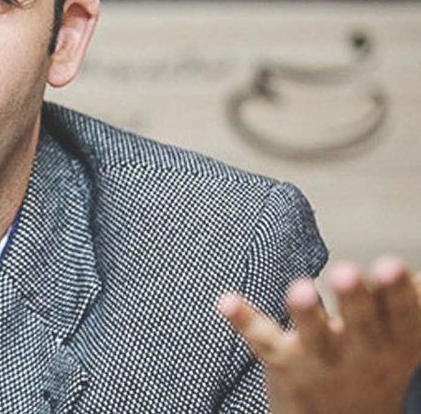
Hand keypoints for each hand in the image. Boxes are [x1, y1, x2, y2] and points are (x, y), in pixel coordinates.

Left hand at [218, 256, 420, 413]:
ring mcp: (322, 358)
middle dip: (353, 299)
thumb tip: (414, 274)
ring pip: (314, 334)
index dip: (396, 291)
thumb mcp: (399, 339)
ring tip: (300, 289)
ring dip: (306, 312)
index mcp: (396, 340)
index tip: (389, 265)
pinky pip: (263, 340)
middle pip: (361, 323)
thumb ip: (402, 303)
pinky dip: (244, 320)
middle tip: (344, 273)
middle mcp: (362, 351)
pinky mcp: (284, 362)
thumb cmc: (372, 362)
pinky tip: (225, 301)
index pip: (400, 314)